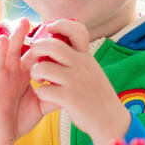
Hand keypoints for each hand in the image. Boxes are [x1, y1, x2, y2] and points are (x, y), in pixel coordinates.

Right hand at [0, 16, 57, 144]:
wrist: (3, 136)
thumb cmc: (19, 117)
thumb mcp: (41, 104)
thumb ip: (54, 94)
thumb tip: (73, 86)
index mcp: (21, 75)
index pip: (29, 55)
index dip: (38, 44)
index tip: (48, 30)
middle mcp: (8, 77)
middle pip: (13, 54)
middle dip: (17, 38)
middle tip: (25, 21)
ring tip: (2, 40)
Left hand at [20, 18, 129, 144]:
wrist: (111, 119)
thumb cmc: (96, 95)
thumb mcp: (91, 71)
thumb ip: (77, 59)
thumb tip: (55, 47)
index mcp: (86, 57)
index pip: (76, 30)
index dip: (60, 24)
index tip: (49, 28)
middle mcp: (82, 65)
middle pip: (52, 46)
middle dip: (36, 48)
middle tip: (33, 57)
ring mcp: (75, 81)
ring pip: (43, 67)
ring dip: (35, 72)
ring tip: (39, 79)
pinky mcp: (69, 98)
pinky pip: (44, 90)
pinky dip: (41, 93)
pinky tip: (46, 95)